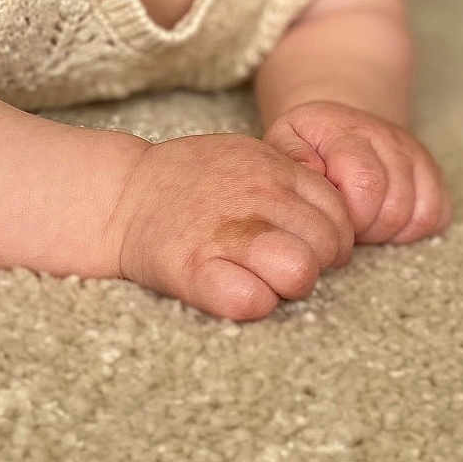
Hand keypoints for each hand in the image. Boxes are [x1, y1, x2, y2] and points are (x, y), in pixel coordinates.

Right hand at [105, 133, 355, 321]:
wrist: (122, 196)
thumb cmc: (193, 185)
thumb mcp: (248, 158)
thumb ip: (291, 179)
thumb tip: (339, 217)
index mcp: (272, 168)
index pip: (339, 213)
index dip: (331, 236)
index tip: (305, 245)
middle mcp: (256, 196)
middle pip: (328, 245)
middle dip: (316, 263)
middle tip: (283, 265)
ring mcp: (226, 232)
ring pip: (300, 271)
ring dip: (289, 285)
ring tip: (264, 280)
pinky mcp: (194, 269)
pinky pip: (251, 300)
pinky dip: (252, 303)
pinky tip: (237, 292)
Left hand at [263, 100, 452, 244]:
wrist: (338, 127)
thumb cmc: (307, 144)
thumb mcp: (285, 141)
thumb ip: (290, 156)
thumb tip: (311, 173)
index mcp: (347, 130)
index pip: (366, 184)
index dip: (348, 215)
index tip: (328, 215)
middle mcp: (387, 136)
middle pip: (394, 206)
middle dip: (366, 228)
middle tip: (344, 222)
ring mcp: (414, 153)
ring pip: (418, 213)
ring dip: (386, 230)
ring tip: (360, 220)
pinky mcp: (432, 172)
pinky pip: (436, 215)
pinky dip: (411, 229)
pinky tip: (383, 220)